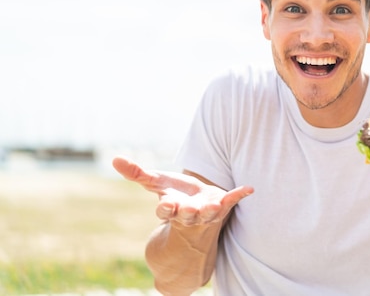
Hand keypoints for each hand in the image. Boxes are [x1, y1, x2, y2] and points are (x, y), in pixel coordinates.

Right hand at [112, 156, 253, 226]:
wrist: (197, 209)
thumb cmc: (175, 195)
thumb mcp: (156, 182)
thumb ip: (137, 173)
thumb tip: (114, 158)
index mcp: (172, 208)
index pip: (166, 211)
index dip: (165, 208)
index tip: (165, 205)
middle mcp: (189, 214)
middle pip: (187, 215)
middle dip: (187, 212)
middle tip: (188, 209)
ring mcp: (207, 212)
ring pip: (209, 213)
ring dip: (212, 210)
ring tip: (215, 206)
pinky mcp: (223, 206)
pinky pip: (232, 201)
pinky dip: (240, 195)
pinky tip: (250, 188)